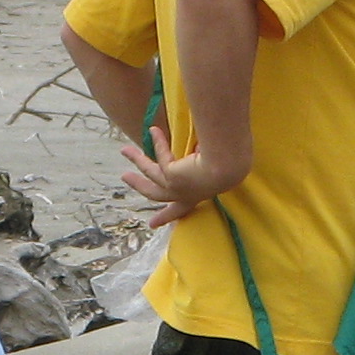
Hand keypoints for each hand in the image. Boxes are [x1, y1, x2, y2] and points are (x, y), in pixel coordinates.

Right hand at [112, 126, 239, 227]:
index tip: (152, 224)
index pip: (180, 208)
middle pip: (155, 194)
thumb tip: (200, 148)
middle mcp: (185, 196)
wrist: (229, 168)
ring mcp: (176, 189)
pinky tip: (154, 129)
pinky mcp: (171, 176)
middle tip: (125, 177)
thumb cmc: (230, 166)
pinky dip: (159, 141)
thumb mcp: (213, 167)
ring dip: (137, 160)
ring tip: (124, 150)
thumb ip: (201, 162)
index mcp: (197, 197)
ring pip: (150, 173)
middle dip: (139, 186)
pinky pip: (161, 156)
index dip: (166, 216)